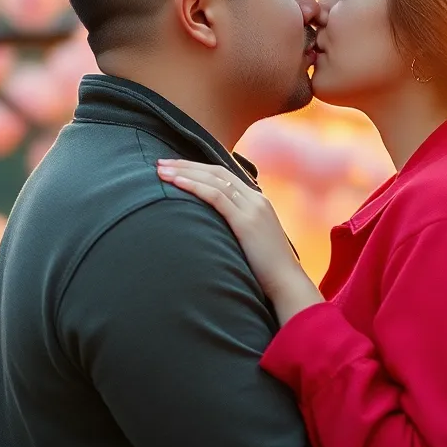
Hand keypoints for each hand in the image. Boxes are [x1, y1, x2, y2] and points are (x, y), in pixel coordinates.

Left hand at [156, 159, 322, 322]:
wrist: (286, 283)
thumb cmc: (266, 269)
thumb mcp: (251, 240)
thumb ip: (236, 227)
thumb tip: (212, 227)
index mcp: (257, 201)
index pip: (223, 174)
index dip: (197, 168)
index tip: (174, 167)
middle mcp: (255, 199)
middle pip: (216, 171)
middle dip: (186, 165)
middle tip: (160, 163)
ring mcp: (252, 208)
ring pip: (214, 180)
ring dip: (184, 173)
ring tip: (161, 171)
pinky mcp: (246, 221)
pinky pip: (217, 196)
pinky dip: (194, 187)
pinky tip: (176, 183)